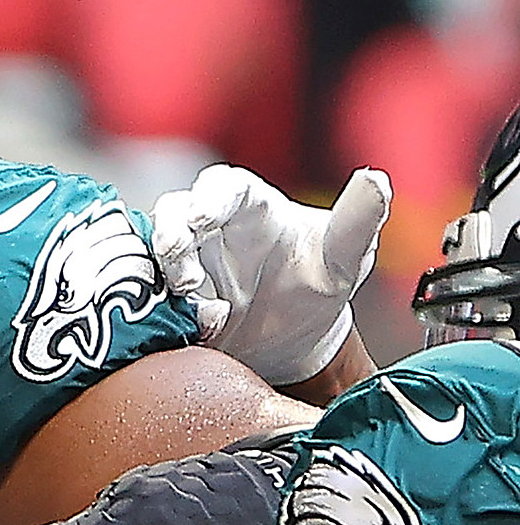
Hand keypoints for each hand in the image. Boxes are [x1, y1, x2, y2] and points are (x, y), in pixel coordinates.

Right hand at [149, 165, 389, 386]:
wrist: (295, 344)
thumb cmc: (318, 287)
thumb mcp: (345, 257)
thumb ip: (357, 221)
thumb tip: (376, 180)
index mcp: (252, 210)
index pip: (224, 185)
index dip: (209, 196)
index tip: (203, 216)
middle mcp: (211, 232)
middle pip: (174, 211)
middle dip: (169, 230)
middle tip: (177, 256)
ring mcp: (185, 265)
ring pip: (151, 250)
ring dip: (159, 269)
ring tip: (187, 294)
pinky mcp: (169, 301)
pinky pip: (149, 297)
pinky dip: (161, 309)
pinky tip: (197, 325)